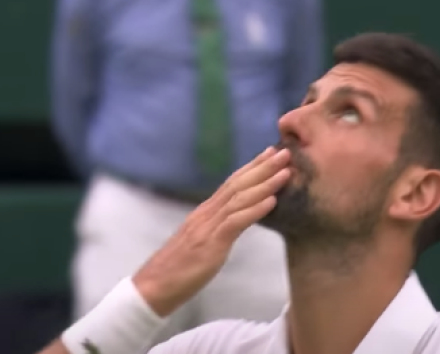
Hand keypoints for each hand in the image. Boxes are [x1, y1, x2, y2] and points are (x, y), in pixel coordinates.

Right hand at [132, 147, 290, 315]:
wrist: (153, 286)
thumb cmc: (178, 269)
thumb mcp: (201, 243)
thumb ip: (216, 228)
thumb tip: (234, 220)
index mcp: (205, 212)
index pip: (232, 183)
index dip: (252, 167)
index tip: (270, 153)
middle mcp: (206, 213)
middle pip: (237, 184)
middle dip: (263, 167)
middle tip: (285, 152)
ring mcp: (207, 227)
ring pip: (239, 198)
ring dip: (265, 184)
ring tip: (286, 172)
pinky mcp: (210, 244)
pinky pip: (235, 222)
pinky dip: (255, 209)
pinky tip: (272, 201)